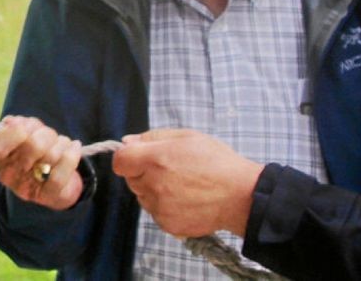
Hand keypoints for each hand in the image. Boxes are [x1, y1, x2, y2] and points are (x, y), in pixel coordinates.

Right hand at [0, 116, 83, 209]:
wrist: (56, 181)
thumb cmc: (37, 150)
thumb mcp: (25, 133)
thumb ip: (19, 125)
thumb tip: (13, 123)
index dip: (15, 131)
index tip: (26, 128)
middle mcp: (9, 174)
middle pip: (33, 144)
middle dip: (47, 134)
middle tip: (50, 137)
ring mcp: (27, 187)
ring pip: (51, 156)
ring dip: (61, 143)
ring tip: (61, 144)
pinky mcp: (48, 196)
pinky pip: (61, 175)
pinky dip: (72, 155)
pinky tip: (74, 147)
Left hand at [112, 128, 262, 237]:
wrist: (240, 195)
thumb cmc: (217, 162)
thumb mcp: (187, 137)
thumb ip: (152, 137)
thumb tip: (126, 142)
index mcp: (156, 158)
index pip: (120, 161)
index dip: (127, 157)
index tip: (139, 157)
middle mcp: (154, 184)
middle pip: (131, 179)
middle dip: (143, 172)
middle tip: (169, 169)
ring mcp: (160, 207)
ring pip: (142, 196)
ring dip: (152, 190)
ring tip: (180, 185)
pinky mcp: (167, 224)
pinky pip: (155, 212)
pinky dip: (163, 206)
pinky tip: (184, 200)